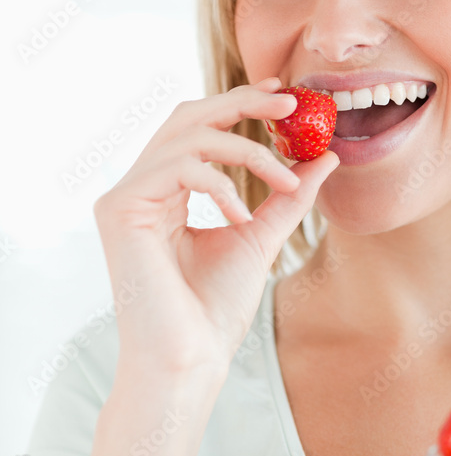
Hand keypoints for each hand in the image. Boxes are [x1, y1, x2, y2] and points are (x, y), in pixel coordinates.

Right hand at [93, 77, 338, 382]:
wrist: (190, 359)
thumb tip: (326, 155)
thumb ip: (288, 196)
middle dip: (243, 102)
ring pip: (188, 135)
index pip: (200, 127)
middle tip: (293, 104)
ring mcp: (124, 196)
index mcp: (165, 190)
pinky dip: (222, 184)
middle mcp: (139, 187)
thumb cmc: (216, 308)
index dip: (240, 102)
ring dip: (248, 151)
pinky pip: (179, 167)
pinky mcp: (120, 208)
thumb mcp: (261, 237)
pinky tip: (243, 215)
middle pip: (188, 115)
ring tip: (285, 182)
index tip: (286, 96)